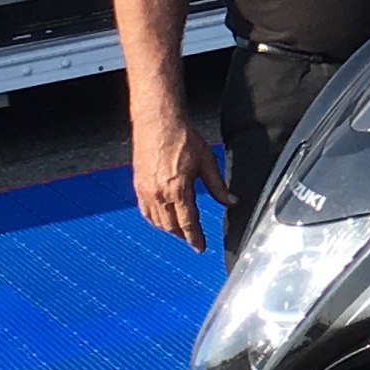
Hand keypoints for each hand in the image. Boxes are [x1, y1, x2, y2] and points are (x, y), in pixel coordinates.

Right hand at [132, 109, 230, 251]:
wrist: (159, 122)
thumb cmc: (183, 138)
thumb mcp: (207, 162)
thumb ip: (218, 186)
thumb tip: (232, 201)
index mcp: (178, 189)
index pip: (188, 222)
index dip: (195, 238)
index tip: (200, 248)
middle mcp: (159, 194)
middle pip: (171, 226)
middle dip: (183, 236)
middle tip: (193, 240)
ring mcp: (145, 191)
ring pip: (156, 221)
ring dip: (169, 230)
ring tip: (181, 232)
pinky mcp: (137, 185)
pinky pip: (145, 211)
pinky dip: (154, 220)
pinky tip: (162, 220)